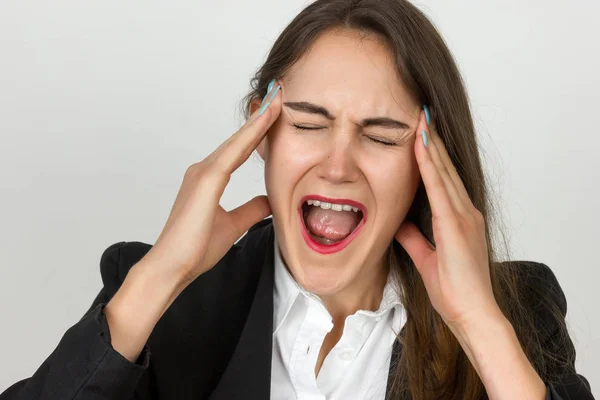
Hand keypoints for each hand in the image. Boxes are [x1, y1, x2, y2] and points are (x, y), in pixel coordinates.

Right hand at [144, 81, 281, 288]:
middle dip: (260, 117)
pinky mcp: (205, 180)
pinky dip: (251, 134)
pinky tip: (266, 119)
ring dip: (258, 119)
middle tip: (279, 94)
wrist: (173, 267)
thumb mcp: (233, 225)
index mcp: (209, 179)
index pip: (240, 150)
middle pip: (239, 140)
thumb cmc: (195, 248)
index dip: (258, 132)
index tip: (275, 113)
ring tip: (277, 98)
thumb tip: (269, 201)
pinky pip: (234, 152)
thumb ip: (250, 210)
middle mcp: (204, 170)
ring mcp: (203, 172)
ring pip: (237, 141)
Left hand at [394, 107, 499, 328]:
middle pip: (446, 169)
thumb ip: (415, 239)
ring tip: (422, 119)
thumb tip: (400, 224)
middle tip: (423, 113)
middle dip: (433, 141)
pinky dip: (430, 165)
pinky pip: (439, 188)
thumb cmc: (455, 291)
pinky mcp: (456, 224)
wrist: (472, 312)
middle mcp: (465, 212)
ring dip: (432, 145)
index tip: (422, 133)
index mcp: (459, 219)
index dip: (433, 155)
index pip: (443, 179)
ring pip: (444, 172)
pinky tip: (422, 147)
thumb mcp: (427, 258)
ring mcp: (464, 216)